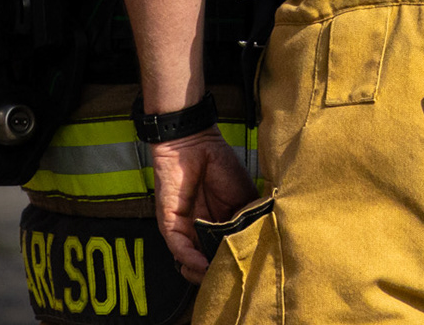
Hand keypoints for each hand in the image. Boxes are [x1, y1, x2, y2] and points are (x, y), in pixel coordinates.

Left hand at [150, 127, 257, 282]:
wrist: (197, 145)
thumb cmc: (222, 167)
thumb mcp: (245, 199)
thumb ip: (247, 222)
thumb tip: (254, 248)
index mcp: (220, 225)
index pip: (225, 252)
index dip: (235, 263)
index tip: (249, 270)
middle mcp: (201, 231)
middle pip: (207, 262)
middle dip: (218, 273)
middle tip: (232, 278)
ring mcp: (185, 230)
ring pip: (190, 262)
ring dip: (202, 272)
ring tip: (218, 275)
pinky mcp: (169, 225)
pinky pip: (178, 247)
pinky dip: (190, 258)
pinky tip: (202, 263)